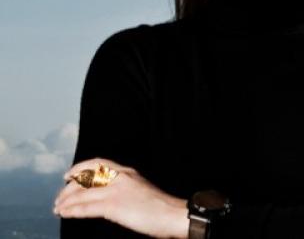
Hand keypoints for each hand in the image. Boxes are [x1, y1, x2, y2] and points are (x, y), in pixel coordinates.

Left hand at [53, 157, 188, 238]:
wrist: (172, 213)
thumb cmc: (159, 206)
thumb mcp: (140, 188)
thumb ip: (124, 187)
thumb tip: (107, 195)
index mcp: (127, 172)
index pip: (98, 163)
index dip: (80, 168)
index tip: (68, 175)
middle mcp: (120, 177)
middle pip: (87, 177)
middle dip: (69, 188)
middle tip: (59, 198)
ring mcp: (117, 190)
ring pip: (84, 192)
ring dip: (67, 201)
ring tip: (58, 208)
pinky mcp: (115, 205)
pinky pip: (88, 207)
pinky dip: (73, 210)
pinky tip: (66, 213)